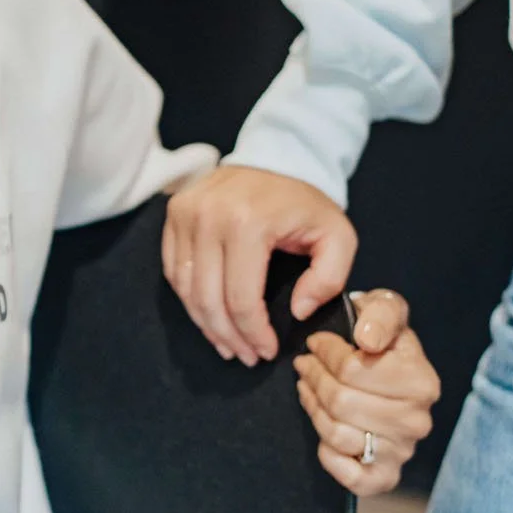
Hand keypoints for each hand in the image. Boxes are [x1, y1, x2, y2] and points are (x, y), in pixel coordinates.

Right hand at [163, 166, 356, 365]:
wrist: (278, 156)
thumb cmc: (306, 203)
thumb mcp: (338, 237)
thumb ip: (329, 279)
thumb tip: (297, 311)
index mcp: (249, 223)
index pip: (241, 298)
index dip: (252, 334)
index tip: (266, 351)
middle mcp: (209, 217)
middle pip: (208, 299)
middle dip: (228, 336)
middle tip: (245, 356)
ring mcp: (186, 214)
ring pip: (186, 290)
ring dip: (206, 324)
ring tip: (227, 343)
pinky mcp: (174, 215)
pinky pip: (174, 271)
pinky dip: (190, 299)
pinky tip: (209, 315)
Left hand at [294, 290, 439, 495]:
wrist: (392, 371)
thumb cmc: (382, 336)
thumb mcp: (385, 308)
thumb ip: (380, 313)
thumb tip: (367, 339)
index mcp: (421, 382)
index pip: (351, 370)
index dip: (324, 353)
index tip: (315, 344)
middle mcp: (416, 421)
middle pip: (340, 402)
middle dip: (314, 378)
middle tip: (304, 365)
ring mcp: (401, 451)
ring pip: (337, 434)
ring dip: (313, 408)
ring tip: (307, 388)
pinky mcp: (386, 476)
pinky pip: (350, 477)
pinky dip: (329, 457)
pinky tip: (324, 434)